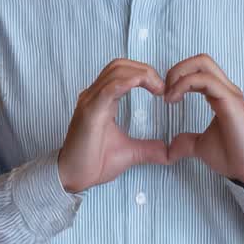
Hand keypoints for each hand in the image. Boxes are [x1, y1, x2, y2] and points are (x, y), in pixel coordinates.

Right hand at [57, 59, 169, 192]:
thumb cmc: (94, 163)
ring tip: (157, 88)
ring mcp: (90, 102)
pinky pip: (107, 89)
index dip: (145, 74)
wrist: (73, 177)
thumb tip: (170, 151)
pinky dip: (125, 82)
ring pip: (115, 72)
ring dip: (140, 74)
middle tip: (163, 87)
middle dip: (145, 69)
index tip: (163, 89)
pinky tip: (139, 84)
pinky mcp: (89, 112)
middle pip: (120, 65)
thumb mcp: (129, 153)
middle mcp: (94, 96)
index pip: (123, 72)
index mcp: (103, 100)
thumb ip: (149, 149)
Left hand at [164, 54, 243, 186]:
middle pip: (201, 59)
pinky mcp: (231, 102)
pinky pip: (206, 81)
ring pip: (203, 64)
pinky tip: (174, 100)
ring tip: (168, 96)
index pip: (199, 69)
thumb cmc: (232, 156)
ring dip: (179, 75)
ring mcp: (230, 94)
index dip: (178, 76)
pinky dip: (185, 85)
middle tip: (164, 90)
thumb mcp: (200, 146)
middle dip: (177, 69)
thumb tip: (168, 147)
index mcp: (220, 94)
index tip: (165, 96)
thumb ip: (185, 142)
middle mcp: (226, 89)